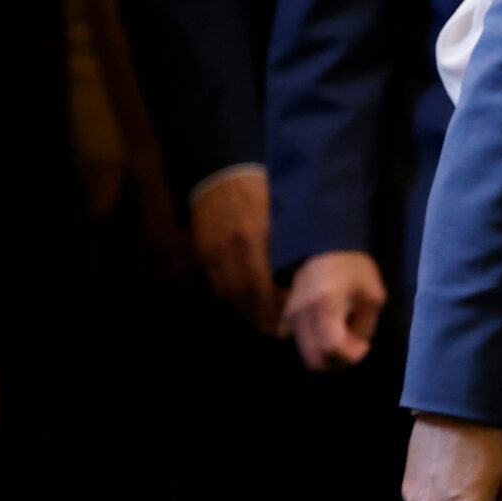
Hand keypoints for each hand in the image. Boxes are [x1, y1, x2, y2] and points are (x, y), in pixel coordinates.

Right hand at [189, 169, 279, 334]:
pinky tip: (245, 302)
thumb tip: (299, 272)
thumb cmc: (259, 188)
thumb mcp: (279, 212)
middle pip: (242, 296)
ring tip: (262, 320)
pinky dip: (231, 297)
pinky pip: (216, 282)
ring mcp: (211, 251)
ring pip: (226, 292)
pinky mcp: (202, 250)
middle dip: (259, 316)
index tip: (289, 318)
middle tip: (277, 329)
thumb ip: (285, 243)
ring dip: (244, 310)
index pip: (261, 286)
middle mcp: (228, 250)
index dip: (273, 307)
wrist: (220, 172)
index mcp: (251, 239)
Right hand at [282, 250, 385, 371]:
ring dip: (327, 357)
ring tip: (344, 340)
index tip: (364, 346)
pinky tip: (329, 334)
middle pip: (314, 360)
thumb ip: (365, 328)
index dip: (351, 356)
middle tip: (355, 348)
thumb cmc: (355, 269)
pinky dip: (315, 348)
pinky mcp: (284, 319)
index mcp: (325, 305)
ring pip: (305, 356)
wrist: (326, 248)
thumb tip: (355, 350)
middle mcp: (300, 315)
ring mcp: (288, 318)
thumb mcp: (373, 296)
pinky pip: (298, 345)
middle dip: (339, 363)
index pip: (332, 348)